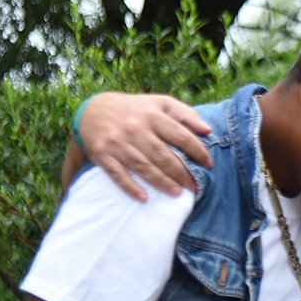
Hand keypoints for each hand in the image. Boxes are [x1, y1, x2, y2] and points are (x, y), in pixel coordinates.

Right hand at [79, 92, 212, 201]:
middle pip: (163, 155)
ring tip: (177, 194)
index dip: (197, 151)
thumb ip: (185, 114)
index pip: (180, 135)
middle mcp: (135, 128)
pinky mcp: (103, 155)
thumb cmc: (135, 110)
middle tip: (195, 186)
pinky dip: (131, 187)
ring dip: (162, 182)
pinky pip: (118, 174)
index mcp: (152, 115)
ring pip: (143, 166)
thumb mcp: (160, 103)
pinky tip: (144, 197)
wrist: (93, 111)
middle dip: (181, 173)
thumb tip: (208, 130)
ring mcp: (118, 143)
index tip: (208, 164)